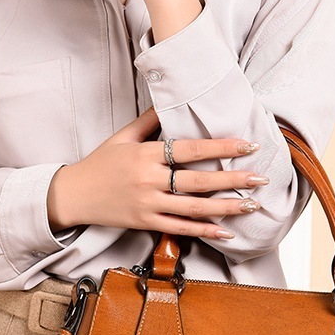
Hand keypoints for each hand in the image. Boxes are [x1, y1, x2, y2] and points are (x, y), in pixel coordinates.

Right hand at [47, 107, 268, 239]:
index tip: (249, 145)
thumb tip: (174, 102)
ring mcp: (148, 204)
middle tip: (261, 178)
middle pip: (199, 181)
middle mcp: (149, 180)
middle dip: (234, 179)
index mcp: (146, 154)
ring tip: (252, 205)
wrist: (73, 195)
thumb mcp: (122, 136)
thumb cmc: (100, 163)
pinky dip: (204, 231)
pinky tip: (227, 232)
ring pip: (194, 208)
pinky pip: (180, 229)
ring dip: (226, 207)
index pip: (192, 149)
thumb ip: (150, 121)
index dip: (223, 147)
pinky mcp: (145, 223)